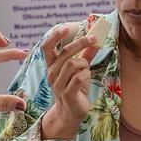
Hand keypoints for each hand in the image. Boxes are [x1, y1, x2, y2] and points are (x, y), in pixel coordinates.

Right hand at [38, 22, 97, 139]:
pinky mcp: (67, 94)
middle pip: (65, 52)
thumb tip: (94, 39)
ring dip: (85, 65)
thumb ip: (85, 55)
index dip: (54, 36)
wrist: (71, 113)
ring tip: (86, 71)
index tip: (66, 28)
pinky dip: (86, 75)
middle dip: (81, 43)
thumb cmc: (75, 89)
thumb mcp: (80, 69)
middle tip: (94, 39)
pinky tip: (86, 79)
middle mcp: (52, 73)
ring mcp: (58, 84)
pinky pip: (79, 77)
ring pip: (74, 64)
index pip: (46, 46)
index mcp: (52, 65)